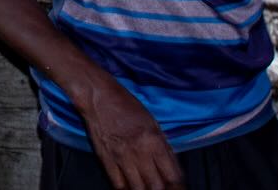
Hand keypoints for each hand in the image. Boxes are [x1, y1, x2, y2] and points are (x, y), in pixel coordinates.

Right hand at [79, 75, 183, 189]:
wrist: (98, 97)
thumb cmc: (126, 105)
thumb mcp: (152, 122)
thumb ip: (163, 146)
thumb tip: (172, 166)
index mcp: (153, 141)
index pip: (172, 175)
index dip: (178, 186)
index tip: (178, 187)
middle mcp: (139, 152)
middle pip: (156, 186)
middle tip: (164, 189)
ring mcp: (121, 158)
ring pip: (138, 189)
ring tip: (148, 189)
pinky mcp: (106, 160)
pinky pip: (119, 185)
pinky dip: (127, 189)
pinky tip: (132, 188)